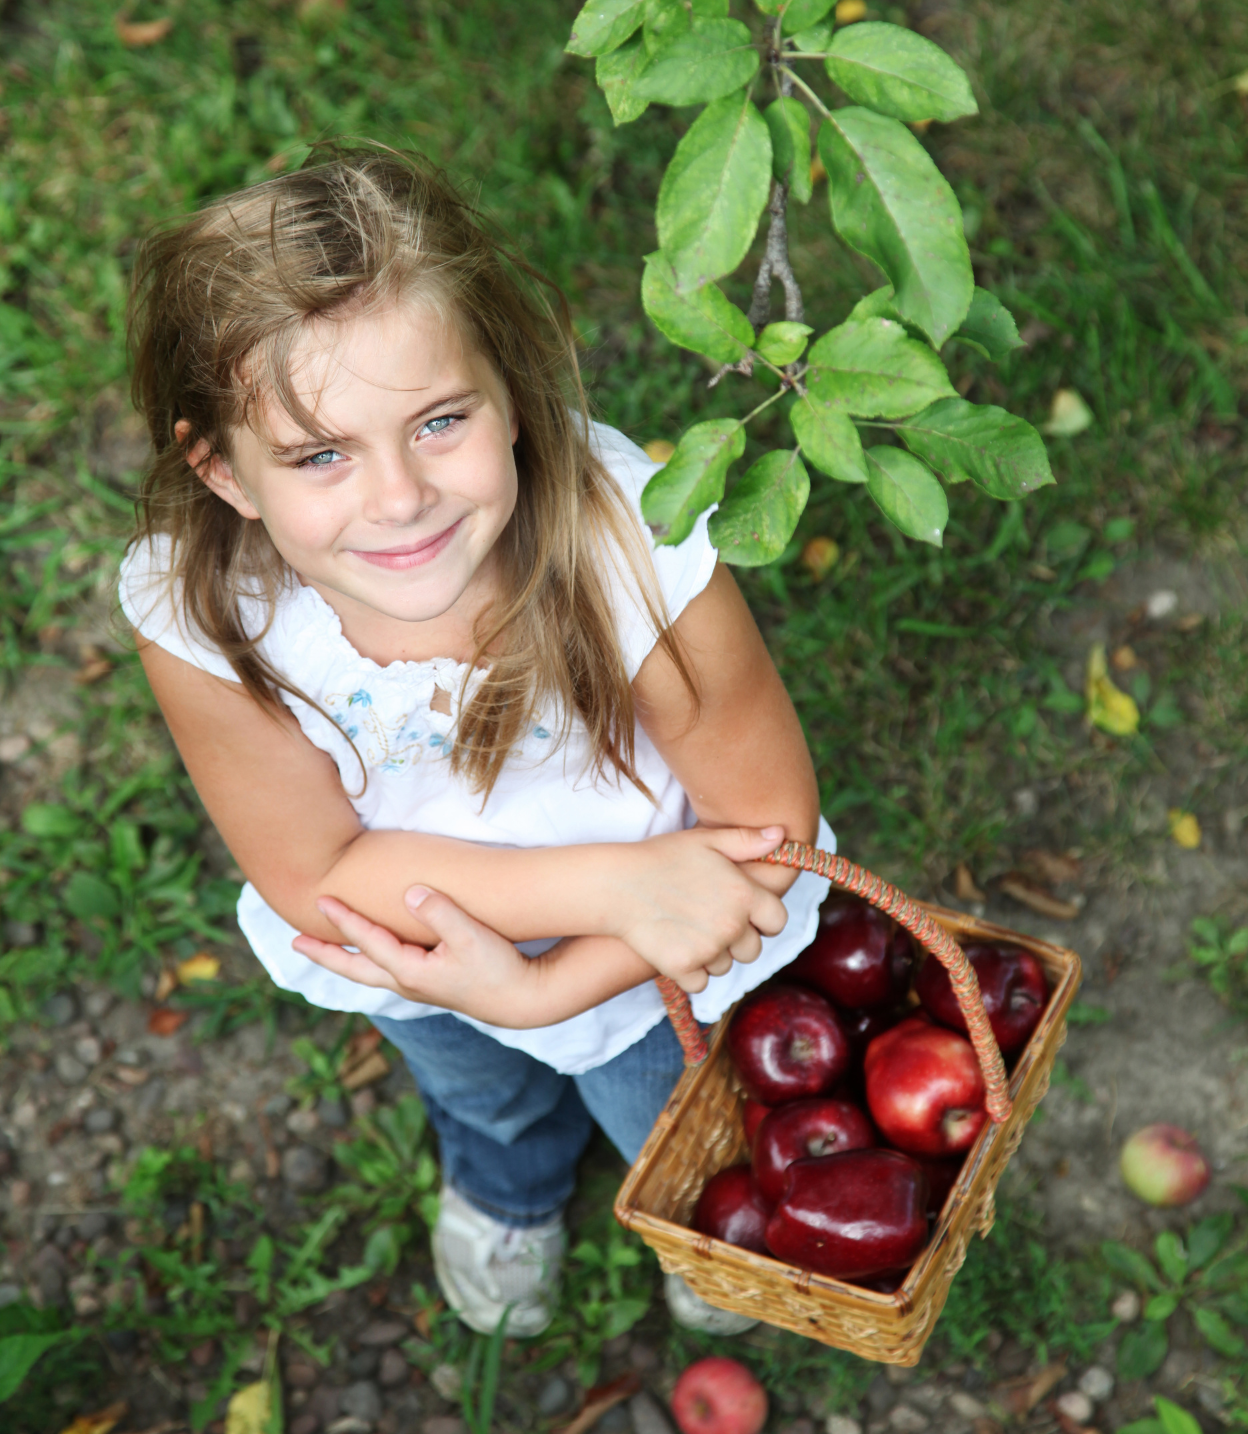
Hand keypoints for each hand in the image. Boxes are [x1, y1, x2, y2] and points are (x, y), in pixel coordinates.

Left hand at [291, 887, 538, 1026]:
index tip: (321, 901)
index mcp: (411, 971)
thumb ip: (440, 912)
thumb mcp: (471, 936)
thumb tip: (411, 892)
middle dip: (324, 954)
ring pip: (369, 972)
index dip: (344, 920)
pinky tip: (373, 955)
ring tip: (324, 948)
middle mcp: (408, 983)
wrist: (523, 999)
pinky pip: (387, 971)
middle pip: (355, 968)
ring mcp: (419, 987)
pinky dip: (369, 961)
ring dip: (344, 959)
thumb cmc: (499, 968)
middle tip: (295, 943)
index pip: (368, 941)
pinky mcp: (431, 985)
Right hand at [607, 825, 789, 992]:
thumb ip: (746, 840)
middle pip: (752, 949)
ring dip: (713, 955)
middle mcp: (732, 925)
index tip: (747, 914)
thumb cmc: (660, 857)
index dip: (764, 919)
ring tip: (688, 930)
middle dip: (737, 940)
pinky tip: (676, 947)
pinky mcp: (683, 968)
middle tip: (710, 921)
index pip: (777, 921)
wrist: (616, 884)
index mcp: (744, 894)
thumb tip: (781, 835)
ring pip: (726, 966)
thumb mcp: (705, 840)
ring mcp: (708, 949)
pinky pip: (701, 982)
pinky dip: (691, 971)